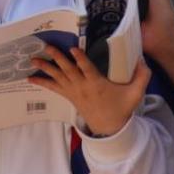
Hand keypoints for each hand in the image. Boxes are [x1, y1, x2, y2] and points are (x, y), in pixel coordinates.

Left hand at [29, 45, 149, 136]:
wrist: (108, 127)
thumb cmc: (121, 108)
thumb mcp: (135, 94)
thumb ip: (142, 77)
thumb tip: (144, 60)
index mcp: (97, 84)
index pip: (87, 70)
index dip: (80, 59)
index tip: (73, 48)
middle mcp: (82, 86)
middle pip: (68, 70)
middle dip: (57, 58)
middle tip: (47, 46)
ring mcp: (73, 91)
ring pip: (57, 77)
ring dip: (45, 67)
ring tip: (32, 59)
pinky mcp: (68, 95)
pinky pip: (53, 88)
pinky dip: (42, 82)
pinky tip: (29, 77)